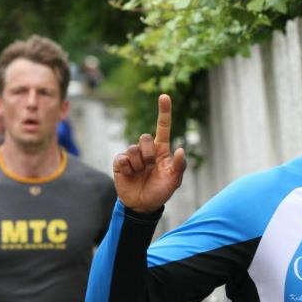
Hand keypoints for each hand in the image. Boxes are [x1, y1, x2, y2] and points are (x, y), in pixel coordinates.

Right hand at [113, 94, 185, 212]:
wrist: (142, 205)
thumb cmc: (160, 192)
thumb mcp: (174, 182)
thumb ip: (179, 167)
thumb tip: (181, 150)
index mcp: (161, 150)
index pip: (163, 127)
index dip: (164, 111)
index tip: (164, 96)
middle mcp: (146, 150)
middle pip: (145, 137)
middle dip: (149, 153)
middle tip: (150, 167)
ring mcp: (132, 155)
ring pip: (134, 149)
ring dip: (139, 164)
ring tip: (140, 174)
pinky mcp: (120, 162)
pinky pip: (123, 158)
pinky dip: (128, 169)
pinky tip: (130, 176)